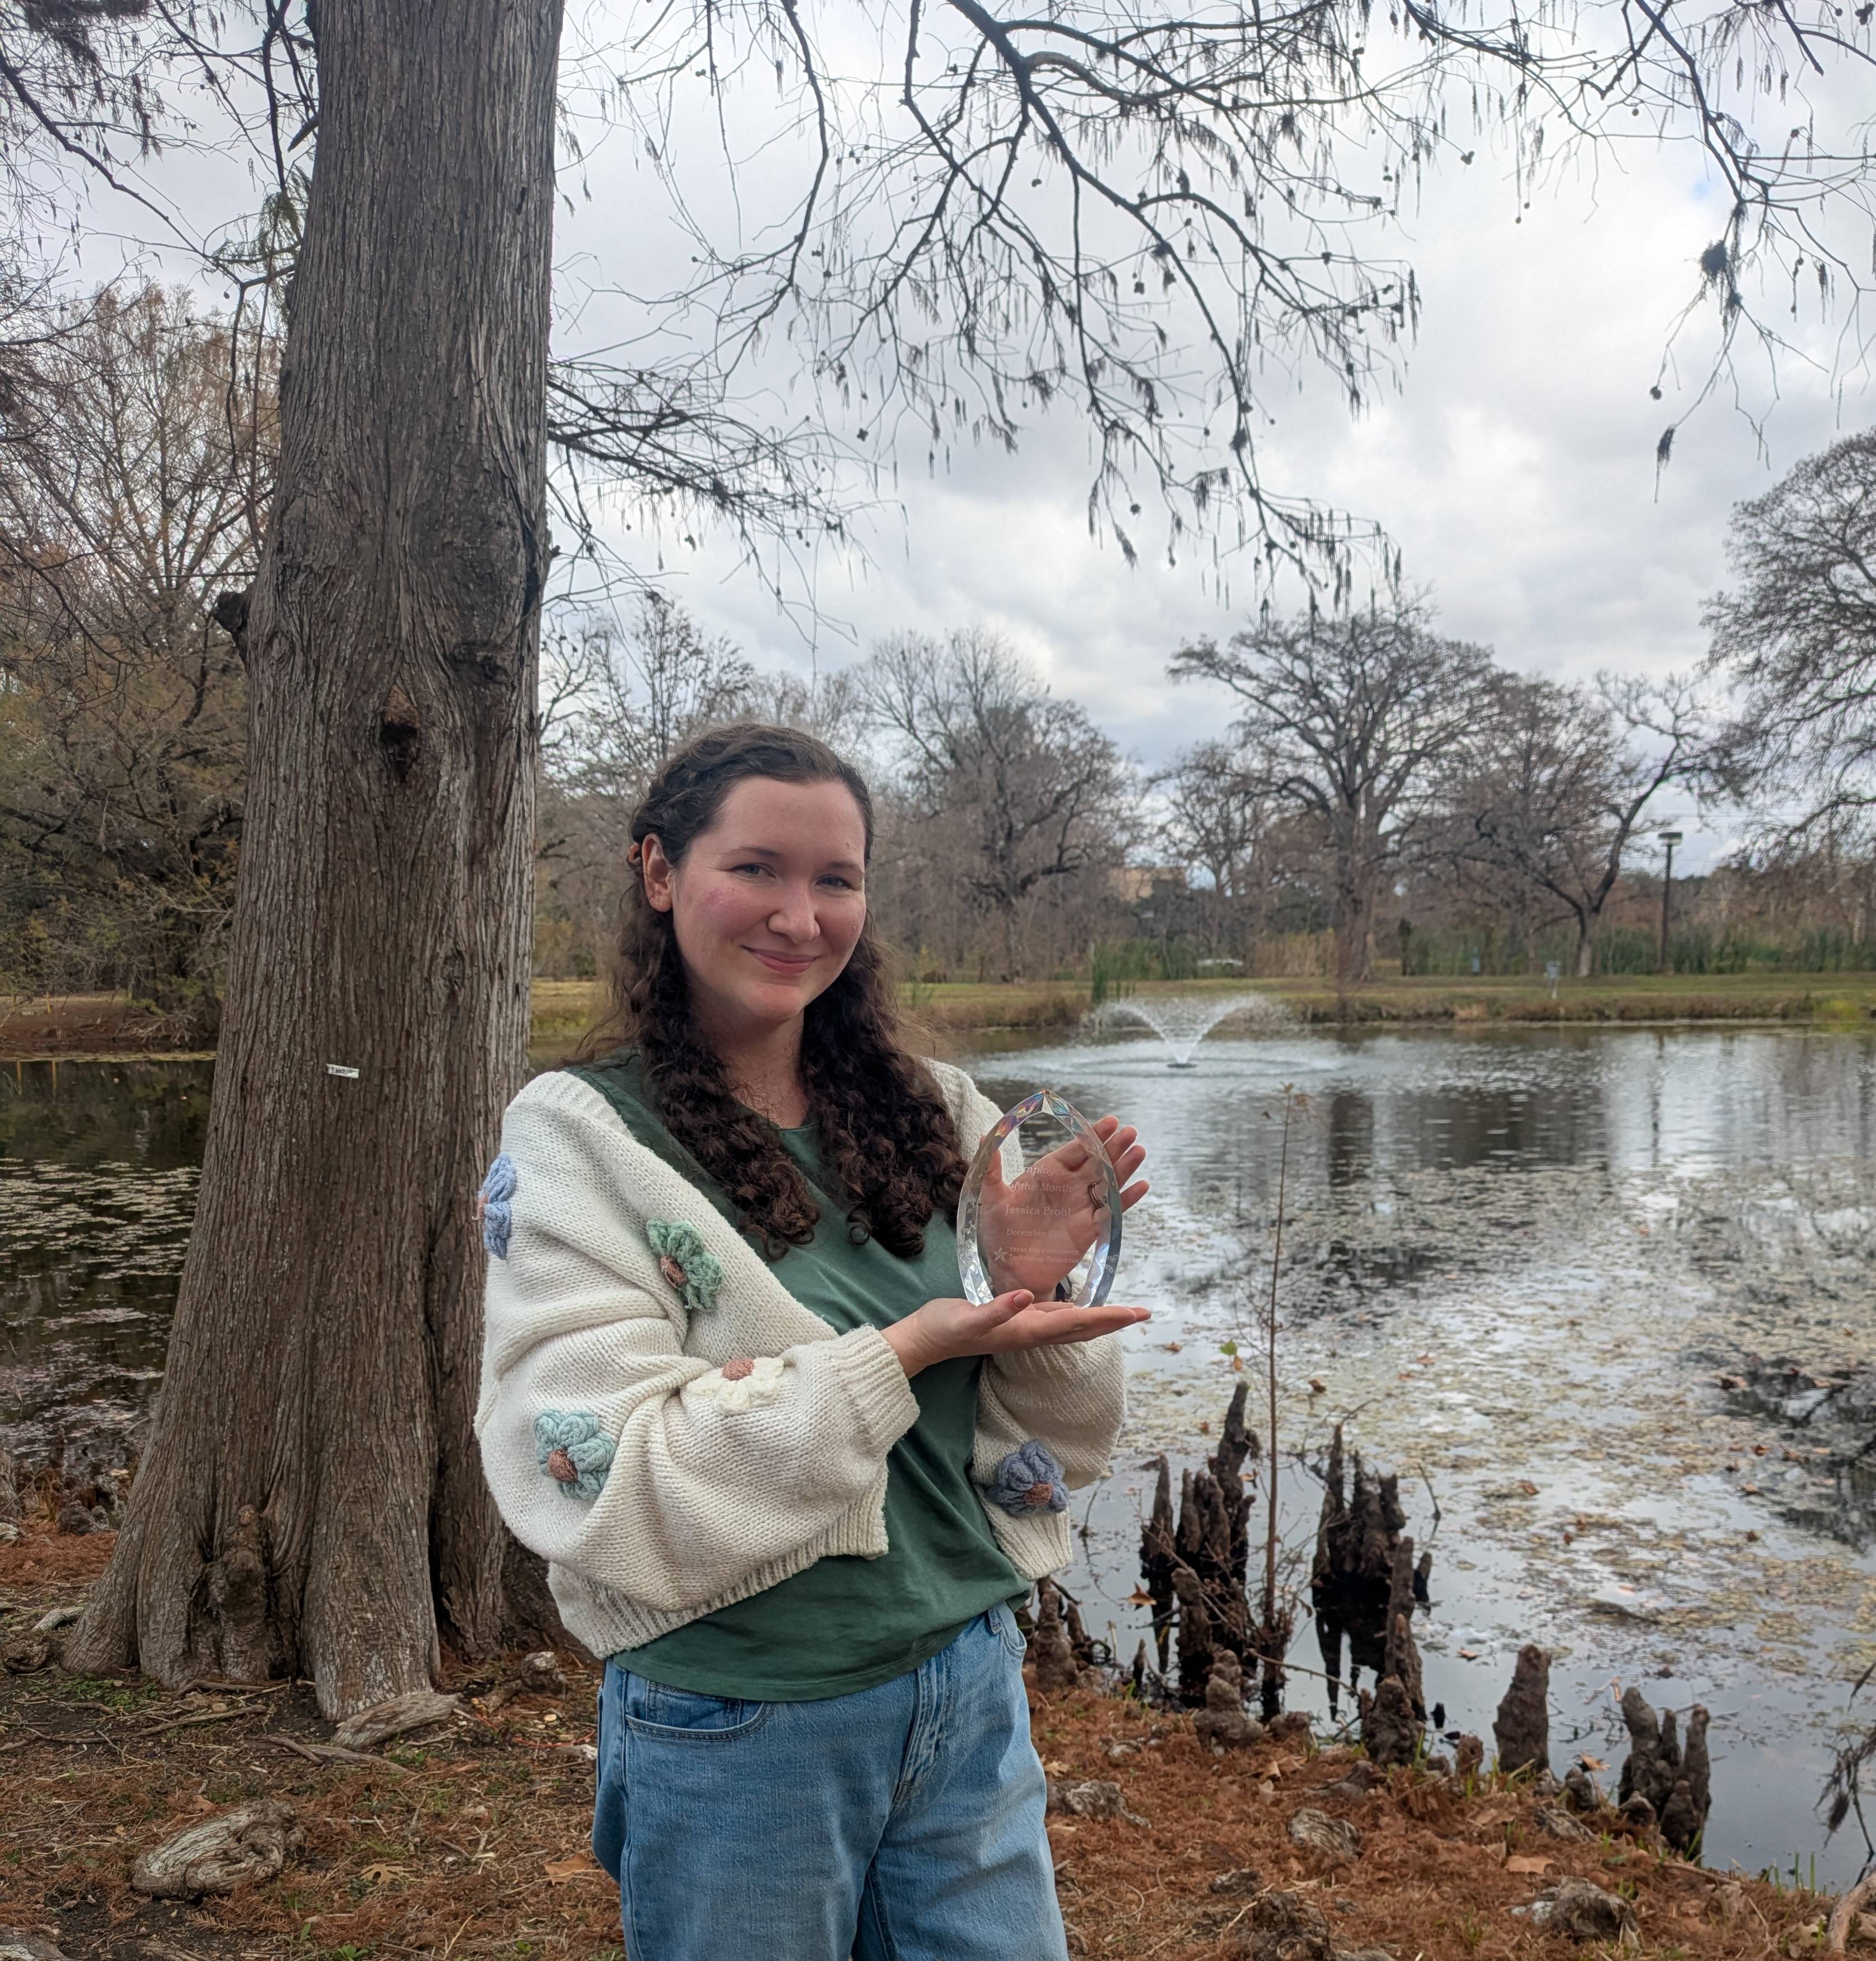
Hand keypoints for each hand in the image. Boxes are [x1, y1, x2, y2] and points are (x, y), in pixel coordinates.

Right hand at [884, 1288, 1150, 1377]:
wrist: (924, 1341)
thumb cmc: (944, 1327)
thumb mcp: (967, 1317)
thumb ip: (996, 1309)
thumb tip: (1025, 1297)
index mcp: (1026, 1329)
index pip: (1077, 1323)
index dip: (1108, 1317)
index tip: (1136, 1313)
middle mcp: (1031, 1333)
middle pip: (1083, 1328)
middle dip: (1114, 1321)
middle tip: (1145, 1313)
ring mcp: (1024, 1330)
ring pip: (1072, 1325)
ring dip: (1100, 1319)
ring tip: (1123, 1312)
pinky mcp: (1015, 1322)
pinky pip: (1054, 1318)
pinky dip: (1074, 1312)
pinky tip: (1078, 1307)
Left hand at [977, 1113, 1148, 1297]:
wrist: (1010, 1269)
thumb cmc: (999, 1231)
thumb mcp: (991, 1197)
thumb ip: (992, 1169)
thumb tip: (985, 1137)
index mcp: (1048, 1173)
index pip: (1075, 1149)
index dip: (1092, 1135)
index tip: (1110, 1121)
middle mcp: (1069, 1187)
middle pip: (1096, 1162)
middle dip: (1114, 1147)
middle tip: (1130, 1132)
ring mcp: (1081, 1207)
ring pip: (1108, 1183)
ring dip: (1124, 1168)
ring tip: (1139, 1151)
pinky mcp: (1089, 1230)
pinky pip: (1112, 1212)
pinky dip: (1127, 1200)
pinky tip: (1141, 1187)